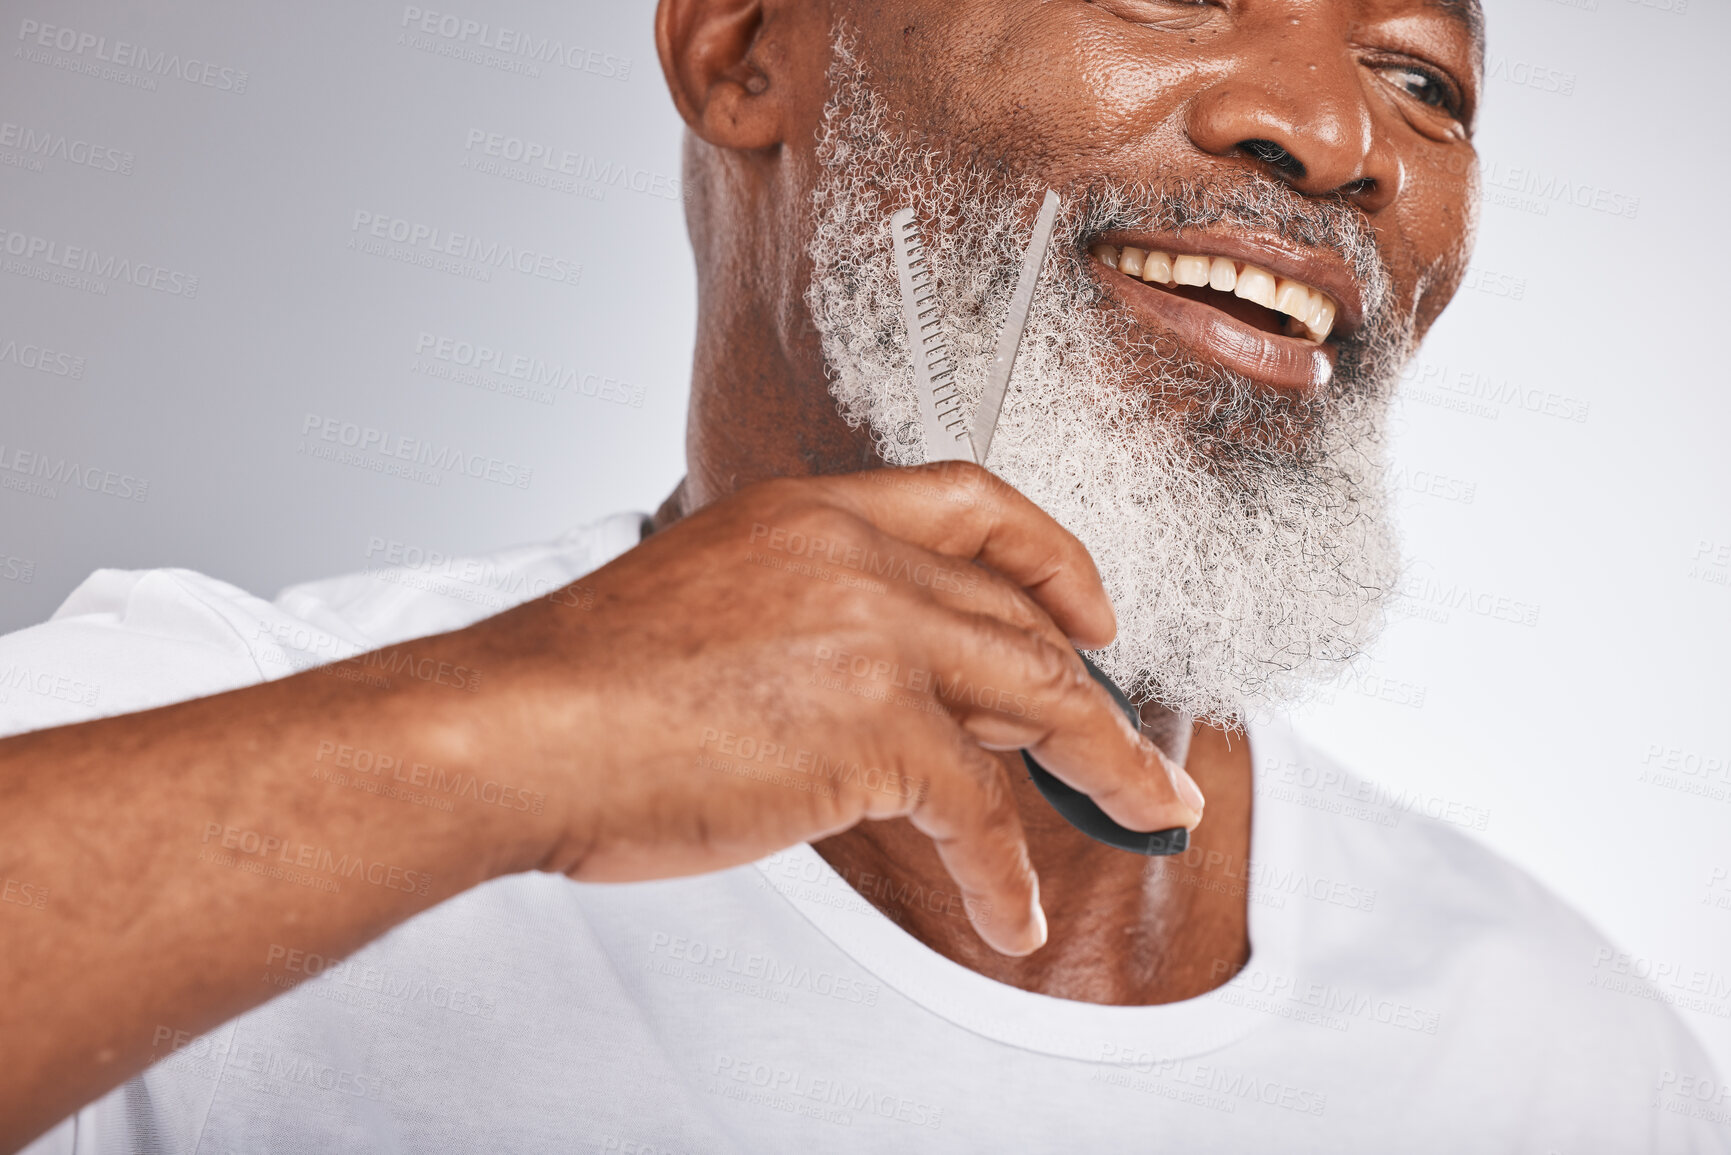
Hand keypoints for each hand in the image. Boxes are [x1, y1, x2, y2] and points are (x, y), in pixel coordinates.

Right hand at [456, 463, 1204, 954]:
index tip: (1087, 611)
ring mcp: (875, 633)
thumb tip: (873, 696)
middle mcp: (857, 556)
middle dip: (1094, 689)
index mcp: (813, 513)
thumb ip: (806, 624)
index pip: (970, 503)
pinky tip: (1012, 914)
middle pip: (1022, 612)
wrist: (514, 729)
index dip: (1048, 556)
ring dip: (1107, 767)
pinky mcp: (876, 727)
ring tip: (1147, 815)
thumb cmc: (580, 687)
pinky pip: (980, 807)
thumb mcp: (710, 606)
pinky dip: (1008, 870)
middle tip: (1132, 748)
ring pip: (1038, 696)